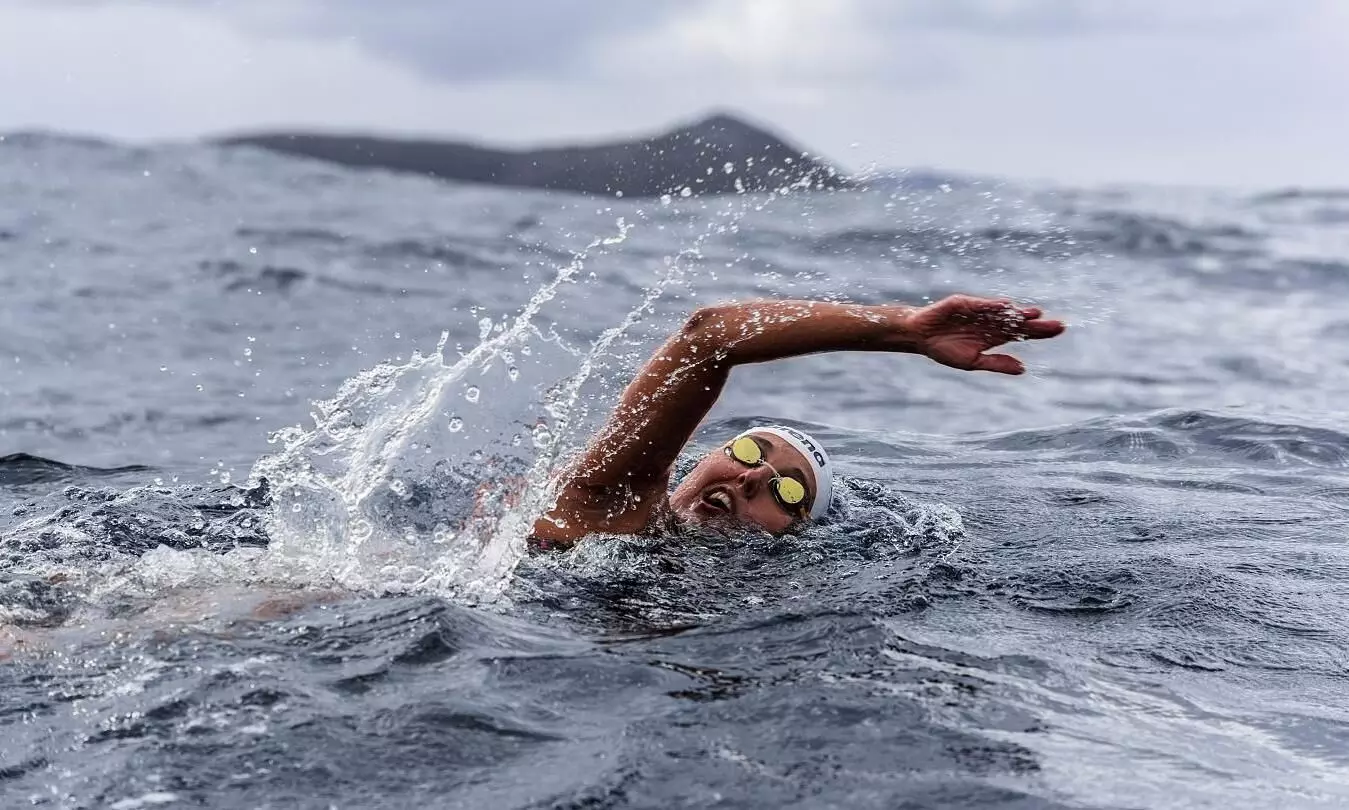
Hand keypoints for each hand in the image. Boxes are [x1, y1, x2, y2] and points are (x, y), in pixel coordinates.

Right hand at [905, 295, 1064, 374]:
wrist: (919, 337)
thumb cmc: (945, 349)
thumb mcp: (972, 362)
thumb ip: (996, 363)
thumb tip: (1023, 368)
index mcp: (995, 337)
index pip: (1023, 334)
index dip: (1041, 331)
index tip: (1059, 329)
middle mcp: (991, 322)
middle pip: (1019, 322)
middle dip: (1038, 323)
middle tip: (1059, 325)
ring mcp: (979, 312)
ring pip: (1004, 312)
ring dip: (1019, 314)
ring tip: (1036, 315)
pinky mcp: (964, 303)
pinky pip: (981, 304)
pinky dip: (993, 306)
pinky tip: (1007, 307)